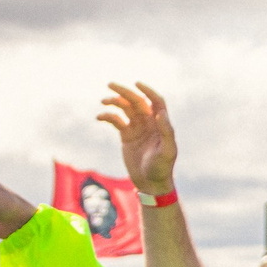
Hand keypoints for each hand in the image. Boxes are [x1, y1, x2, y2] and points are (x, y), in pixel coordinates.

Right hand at [97, 81, 176, 195]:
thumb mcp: (167, 152)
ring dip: (114, 102)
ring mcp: (137, 128)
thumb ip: (166, 132)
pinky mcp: (127, 136)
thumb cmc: (162, 168)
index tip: (136, 83)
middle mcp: (150, 123)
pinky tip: (99, 117)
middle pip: (137, 101)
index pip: (156, 101)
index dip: (148, 91)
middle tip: (110, 84)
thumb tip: (160, 114)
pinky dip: (108, 116)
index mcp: (161, 124)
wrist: (150, 183)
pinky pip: (116, 121)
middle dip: (124, 91)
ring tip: (103, 101)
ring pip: (125, 109)